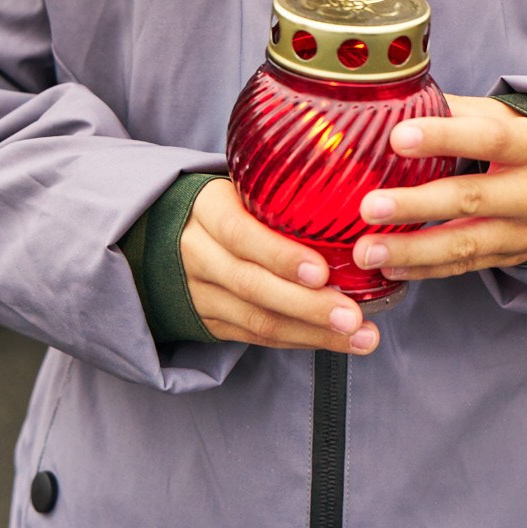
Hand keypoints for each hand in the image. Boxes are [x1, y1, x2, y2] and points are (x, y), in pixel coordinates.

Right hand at [180, 178, 379, 354]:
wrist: (166, 234)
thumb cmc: (226, 204)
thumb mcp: (239, 186)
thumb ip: (279, 192)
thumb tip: (350, 192)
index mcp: (206, 209)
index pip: (239, 233)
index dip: (279, 255)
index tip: (321, 271)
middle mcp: (198, 253)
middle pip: (251, 285)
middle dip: (307, 305)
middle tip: (352, 316)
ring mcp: (201, 293)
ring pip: (257, 320)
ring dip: (313, 332)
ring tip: (360, 335)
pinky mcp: (210, 322)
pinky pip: (257, 336)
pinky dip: (300, 340)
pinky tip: (337, 340)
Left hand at [351, 96, 526, 281]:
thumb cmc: (524, 145)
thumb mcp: (503, 117)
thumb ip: (454, 111)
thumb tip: (395, 101)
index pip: (488, 139)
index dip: (443, 138)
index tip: (397, 137)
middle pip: (471, 198)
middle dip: (416, 205)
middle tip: (369, 206)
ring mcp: (523, 232)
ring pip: (464, 244)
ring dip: (411, 249)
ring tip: (366, 250)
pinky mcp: (510, 258)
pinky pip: (463, 267)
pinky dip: (423, 269)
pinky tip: (388, 266)